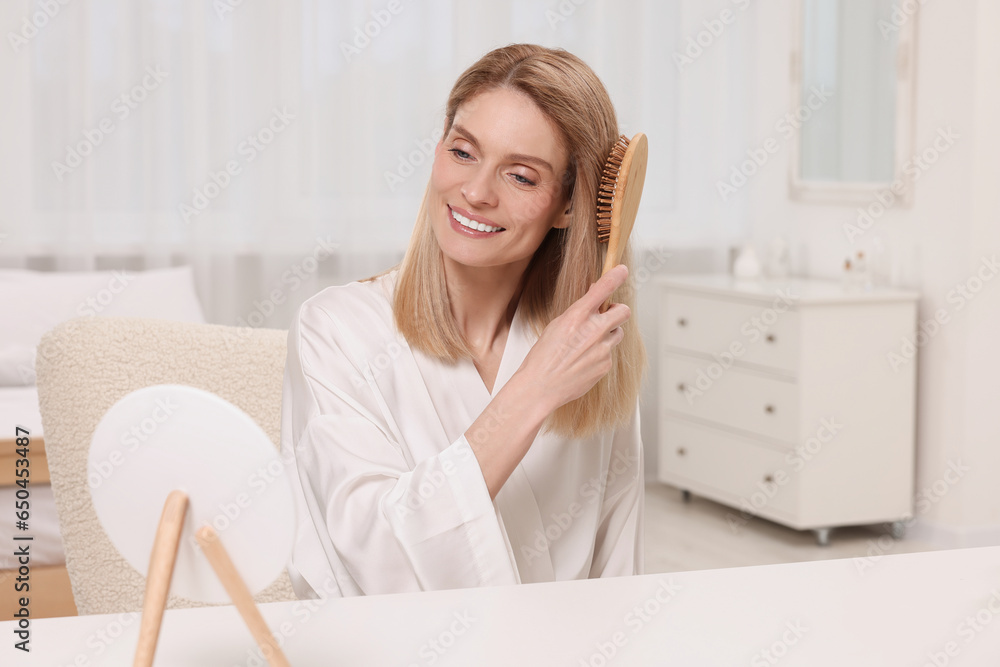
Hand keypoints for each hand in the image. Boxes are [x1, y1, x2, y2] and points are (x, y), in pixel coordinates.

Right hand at [515, 264, 630, 413]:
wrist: (540, 386)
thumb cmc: (543, 357)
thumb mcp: (556, 326)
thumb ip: (578, 313)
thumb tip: (593, 301)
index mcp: (577, 316)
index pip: (603, 288)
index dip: (615, 276)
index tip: (622, 271)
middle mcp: (593, 330)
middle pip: (623, 312)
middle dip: (617, 311)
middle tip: (608, 315)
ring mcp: (602, 349)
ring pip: (618, 334)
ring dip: (608, 335)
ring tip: (589, 344)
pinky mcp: (605, 365)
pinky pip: (609, 354)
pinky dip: (600, 355)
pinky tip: (583, 361)